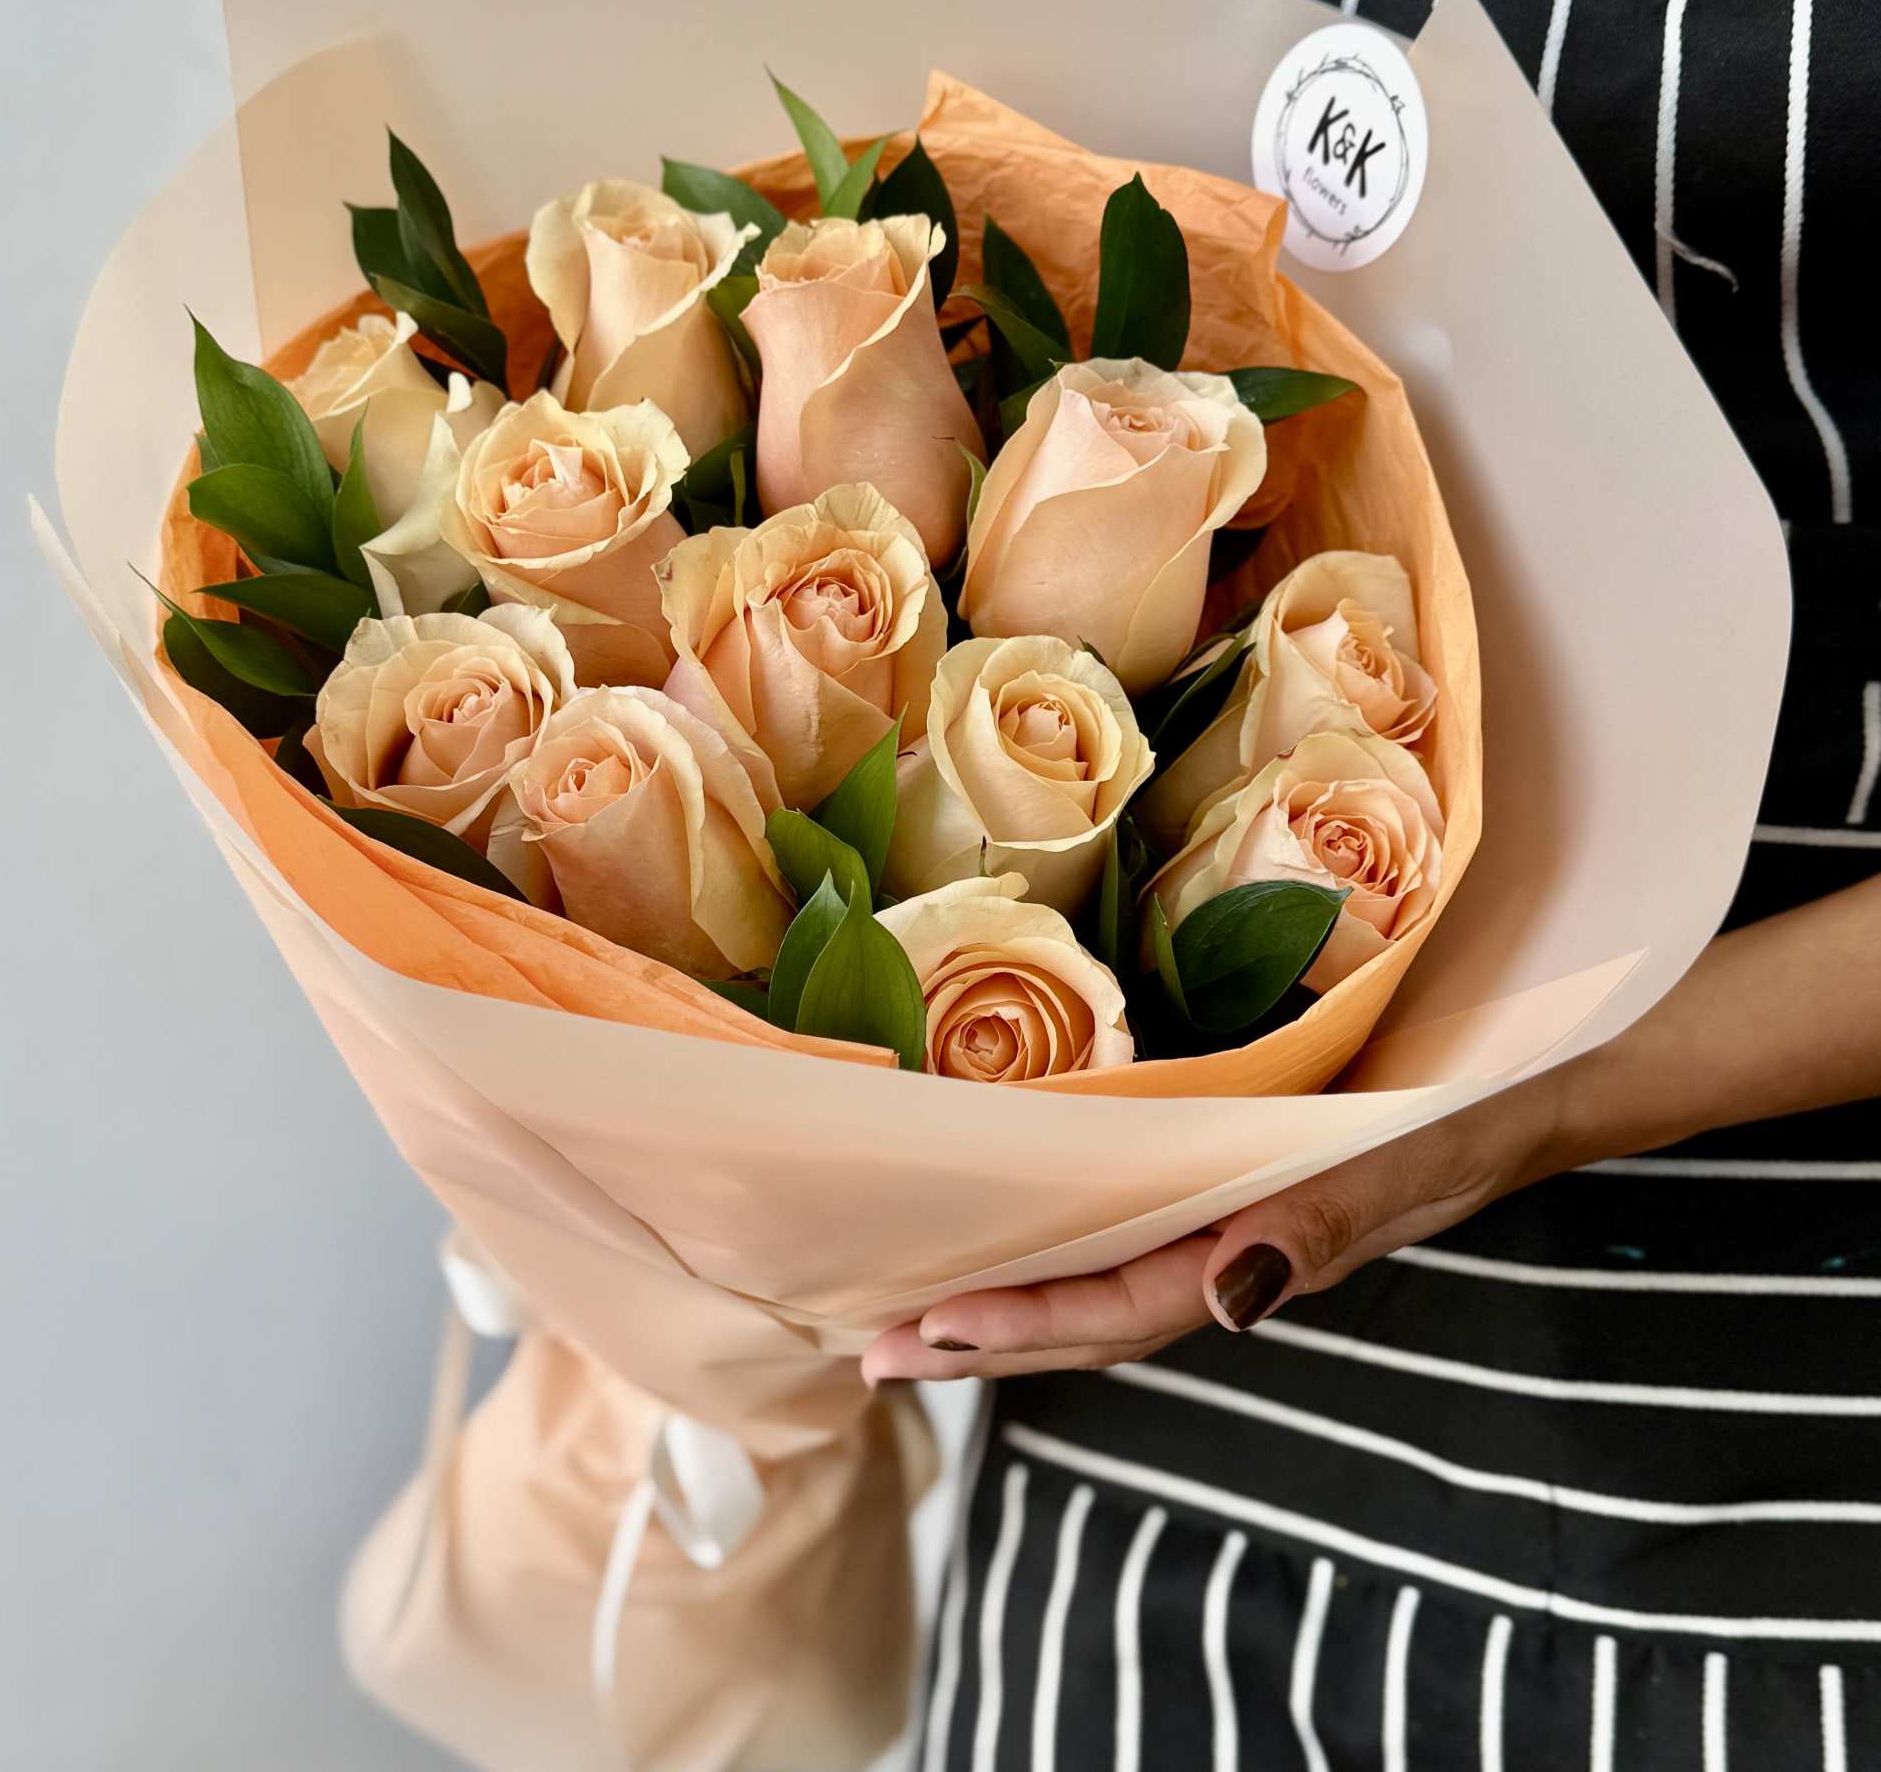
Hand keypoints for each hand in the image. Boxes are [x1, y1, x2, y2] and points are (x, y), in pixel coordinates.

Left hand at [860, 874, 1880, 1384]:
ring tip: (908, 1299)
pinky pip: (1128, 1214)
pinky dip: (1059, 1230)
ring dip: (1007, 1293)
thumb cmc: (1473, 1106)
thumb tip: (1232, 1297)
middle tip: (869, 1344)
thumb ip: (1323, 1227)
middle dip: (984, 1336)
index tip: (917, 1334)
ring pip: (1099, 1271)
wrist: (1539, 1065)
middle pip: (1086, 1313)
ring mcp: (1225, 1208)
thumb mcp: (1406, 1161)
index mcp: (1256, 1251)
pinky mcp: (1227, 1160)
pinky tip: (1009, 1209)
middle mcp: (1225, 1243)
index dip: (1019, 1328)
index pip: (1116, 1310)